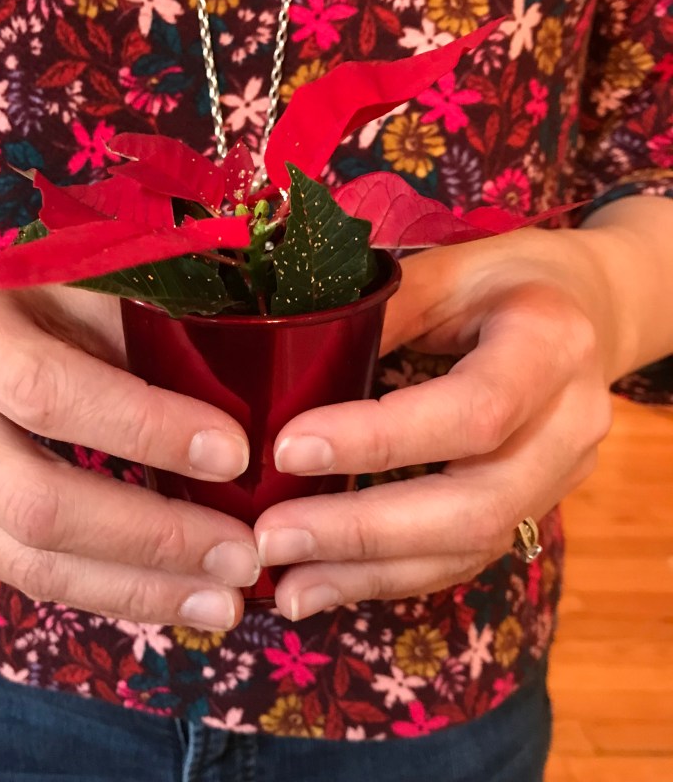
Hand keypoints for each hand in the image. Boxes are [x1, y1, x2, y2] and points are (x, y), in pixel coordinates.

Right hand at [0, 269, 257, 629]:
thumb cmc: (9, 309)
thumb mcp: (63, 284)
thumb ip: (134, 319)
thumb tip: (242, 370)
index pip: (50, 393)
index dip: (144, 427)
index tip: (235, 453)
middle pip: (39, 503)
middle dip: (154, 537)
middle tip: (243, 554)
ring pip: (34, 564)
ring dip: (141, 589)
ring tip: (225, 602)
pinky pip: (32, 579)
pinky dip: (112, 595)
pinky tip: (176, 599)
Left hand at [257, 227, 617, 619]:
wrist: (586, 309)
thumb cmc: (506, 280)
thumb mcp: (446, 269)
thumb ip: (381, 312)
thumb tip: (287, 363)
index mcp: (551, 345)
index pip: (472, 411)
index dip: (378, 439)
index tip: (287, 449)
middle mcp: (569, 426)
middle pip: (474, 506)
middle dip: (363, 530)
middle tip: (270, 538)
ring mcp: (557, 478)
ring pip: (468, 548)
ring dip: (368, 573)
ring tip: (287, 586)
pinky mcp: (531, 508)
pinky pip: (462, 558)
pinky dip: (388, 576)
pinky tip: (324, 584)